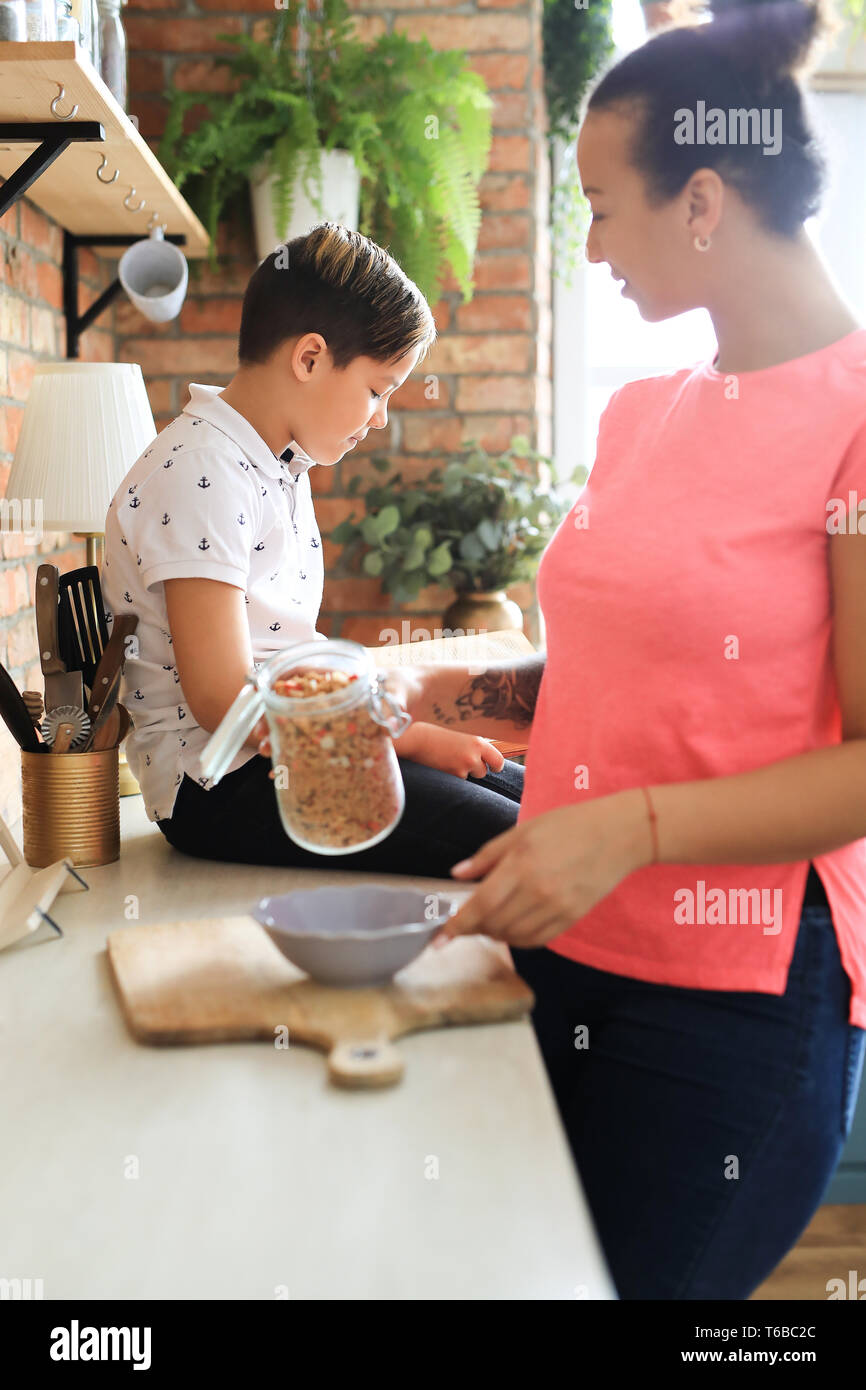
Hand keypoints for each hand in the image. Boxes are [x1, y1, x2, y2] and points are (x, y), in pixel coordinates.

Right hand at [397, 722, 504, 777]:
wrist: (415, 737)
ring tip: (448, 758)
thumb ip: (471, 740)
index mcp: (477, 741)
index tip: (494, 766)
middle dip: (478, 769)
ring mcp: (462, 767)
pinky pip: (456, 779)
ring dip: (463, 771)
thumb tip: (481, 749)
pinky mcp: (451, 775)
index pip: (497, 759)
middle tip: (469, 765)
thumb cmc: (433, 729)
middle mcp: (472, 755)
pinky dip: (451, 774)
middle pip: (484, 771)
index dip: (496, 765)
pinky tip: (441, 763)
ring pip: (469, 775)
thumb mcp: (458, 729)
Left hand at [435, 791, 652, 947]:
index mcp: (522, 865)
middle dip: (474, 927)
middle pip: (494, 925)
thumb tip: (457, 874)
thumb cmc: (569, 825)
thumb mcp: (523, 831)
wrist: (619, 834)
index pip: (481, 905)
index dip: (457, 926)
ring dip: (495, 933)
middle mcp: (538, 891)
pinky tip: (513, 926)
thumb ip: (488, 855)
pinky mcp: (572, 918)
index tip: (438, 939)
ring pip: (514, 936)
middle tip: (467, 919)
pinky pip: (536, 940)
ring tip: (490, 921)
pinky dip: (518, 939)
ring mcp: (557, 908)